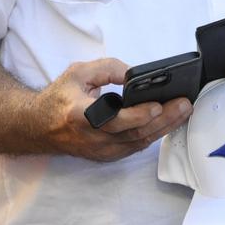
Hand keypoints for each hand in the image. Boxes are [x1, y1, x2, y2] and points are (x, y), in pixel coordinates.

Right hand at [36, 58, 191, 161]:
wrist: (39, 127)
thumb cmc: (60, 97)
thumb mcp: (78, 72)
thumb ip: (107, 69)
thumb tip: (133, 75)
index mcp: (80, 116)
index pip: (113, 120)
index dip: (137, 115)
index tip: (157, 106)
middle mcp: (92, 138)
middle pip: (133, 133)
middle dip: (163, 119)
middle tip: (184, 104)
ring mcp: (100, 151)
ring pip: (138, 142)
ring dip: (164, 128)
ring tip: (183, 111)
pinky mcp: (107, 156)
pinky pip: (135, 146)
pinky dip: (153, 134)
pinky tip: (168, 122)